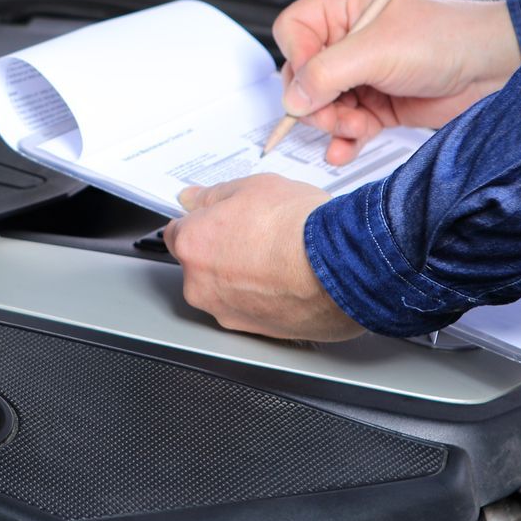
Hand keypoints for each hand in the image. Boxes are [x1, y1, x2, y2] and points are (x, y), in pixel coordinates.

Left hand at [164, 175, 360, 341]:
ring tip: (281, 259)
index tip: (217, 220)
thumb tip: (193, 198)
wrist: (343, 266)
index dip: (201, 224)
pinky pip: (256, 311)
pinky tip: (291, 281)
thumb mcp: (254, 187)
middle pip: (202, 266)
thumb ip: (214, 195)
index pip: (178, 234)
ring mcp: (229, 313)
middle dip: (223, 253)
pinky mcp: (259, 334)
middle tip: (258, 236)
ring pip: (228, 292)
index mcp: (193, 246)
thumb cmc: (300, 227)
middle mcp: (202, 286)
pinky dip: (268, 299)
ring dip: (246, 279)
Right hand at [274, 0, 520, 165]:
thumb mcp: (377, 51)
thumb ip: (327, 74)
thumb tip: (293, 99)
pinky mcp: (376, 103)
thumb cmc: (446, 38)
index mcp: (342, 8)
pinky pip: (344, 125)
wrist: (491, 68)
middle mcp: (346, 40)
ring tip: (357, 127)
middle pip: (301, 77)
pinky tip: (346, 148)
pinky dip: (343, 140)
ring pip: (321, 106)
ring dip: (334, 124)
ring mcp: (360, 73)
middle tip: (337, 115)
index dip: (297, 61)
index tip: (314, 85)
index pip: (292, 33)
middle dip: (317, 103)